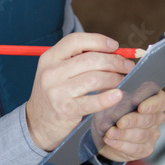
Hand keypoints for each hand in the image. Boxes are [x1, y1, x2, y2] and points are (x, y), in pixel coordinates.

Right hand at [25, 32, 135, 151]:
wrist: (37, 123)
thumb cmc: (54, 94)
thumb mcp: (56, 72)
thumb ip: (77, 60)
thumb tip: (112, 52)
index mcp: (49, 58)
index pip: (75, 41)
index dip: (98, 40)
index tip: (114, 46)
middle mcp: (51, 73)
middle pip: (90, 59)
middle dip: (114, 61)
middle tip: (127, 66)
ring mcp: (57, 91)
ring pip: (94, 78)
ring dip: (114, 78)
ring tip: (123, 80)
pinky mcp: (66, 109)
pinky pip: (92, 101)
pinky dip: (108, 98)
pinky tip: (118, 95)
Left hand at [98, 90, 164, 161]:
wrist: (106, 133)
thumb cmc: (113, 113)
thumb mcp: (113, 103)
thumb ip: (116, 101)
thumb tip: (114, 100)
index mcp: (153, 102)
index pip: (161, 101)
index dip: (152, 104)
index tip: (140, 107)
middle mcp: (156, 119)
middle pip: (149, 119)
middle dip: (133, 121)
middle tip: (120, 122)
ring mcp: (152, 135)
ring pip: (140, 135)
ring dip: (123, 134)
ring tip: (110, 133)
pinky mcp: (145, 150)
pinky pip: (134, 148)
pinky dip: (120, 144)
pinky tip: (110, 140)